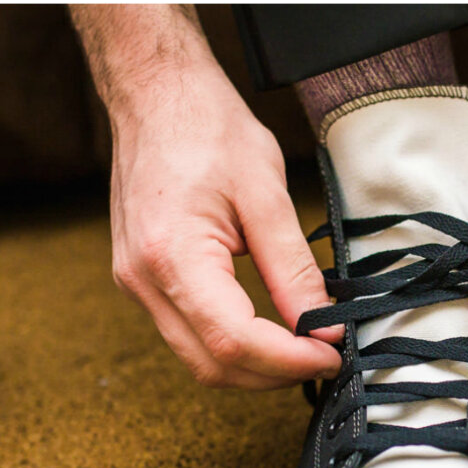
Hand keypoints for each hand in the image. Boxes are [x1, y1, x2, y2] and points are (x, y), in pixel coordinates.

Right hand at [72, 6, 342, 389]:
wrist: (153, 93)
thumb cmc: (204, 125)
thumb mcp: (266, 193)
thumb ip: (294, 269)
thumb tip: (323, 327)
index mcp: (171, 254)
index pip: (234, 341)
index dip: (288, 362)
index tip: (331, 356)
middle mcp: (144, 279)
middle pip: (214, 365)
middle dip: (275, 374)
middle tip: (324, 358)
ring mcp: (137, 283)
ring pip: (200, 361)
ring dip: (255, 369)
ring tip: (303, 349)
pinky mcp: (143, 282)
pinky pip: (189, 337)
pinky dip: (233, 349)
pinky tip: (269, 334)